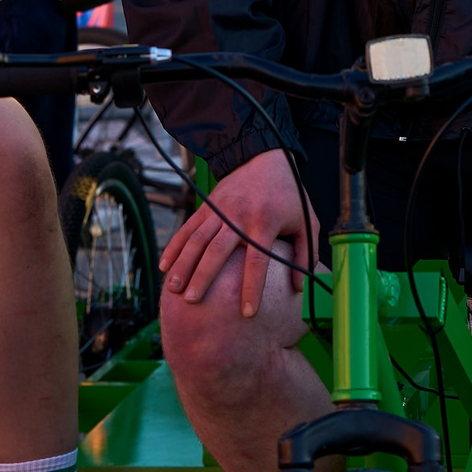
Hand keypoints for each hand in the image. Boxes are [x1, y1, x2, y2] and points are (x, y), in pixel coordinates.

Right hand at [158, 146, 314, 317]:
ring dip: (183, 264)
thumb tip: (299, 287)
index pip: (257, 260)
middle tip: (193, 301)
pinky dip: (174, 246)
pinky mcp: (207, 206)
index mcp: (265, 222)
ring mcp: (219, 210)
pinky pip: (187, 228)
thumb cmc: (289, 195)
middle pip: (218, 250)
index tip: (247, 313)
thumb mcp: (306, 220)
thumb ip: (304, 254)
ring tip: (174, 289)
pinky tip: (165, 266)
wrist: (264, 158)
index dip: (252, 287)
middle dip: (204, 276)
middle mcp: (239, 216)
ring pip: (197, 239)